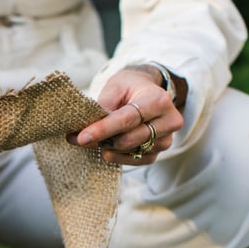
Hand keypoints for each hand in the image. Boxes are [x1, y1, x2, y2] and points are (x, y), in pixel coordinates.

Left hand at [69, 67, 183, 164]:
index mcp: (158, 100)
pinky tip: (108, 146)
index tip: (81, 137)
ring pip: (129, 152)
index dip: (103, 129)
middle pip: (128, 139)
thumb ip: (103, 106)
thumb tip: (84, 131)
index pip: (127, 119)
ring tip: (97, 137)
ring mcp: (166, 140)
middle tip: (80, 137)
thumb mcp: (116, 86)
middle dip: (102, 140)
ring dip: (108, 147)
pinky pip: (133, 161)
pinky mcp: (158, 154)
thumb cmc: (130, 87)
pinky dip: (116, 155)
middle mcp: (168, 122)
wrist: (148, 92)